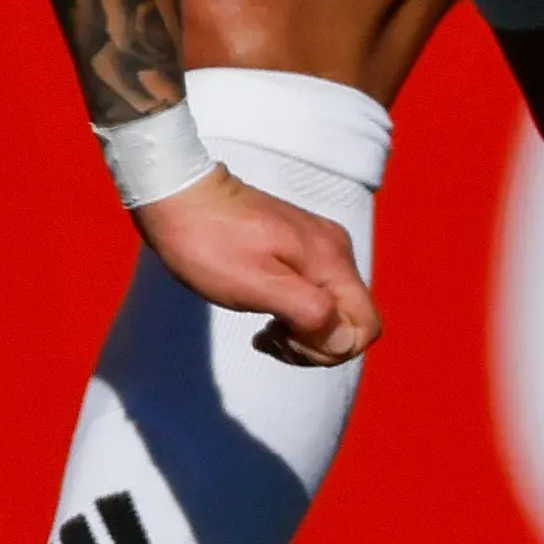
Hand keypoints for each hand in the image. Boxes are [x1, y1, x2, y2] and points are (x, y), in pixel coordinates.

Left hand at [138, 169, 378, 370]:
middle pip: (352, 321)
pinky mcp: (298, 246)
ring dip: (304, 333)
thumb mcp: (256, 284)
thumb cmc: (210, 244)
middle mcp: (335, 250)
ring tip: (265, 331)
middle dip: (317, 343)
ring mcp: (318, 246)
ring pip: (334, 310)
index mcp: (331, 260)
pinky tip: (265, 317)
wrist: (177, 195)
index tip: (288, 339)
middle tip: (272, 339)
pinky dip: (295, 315)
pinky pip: (315, 294)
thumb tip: (342, 338)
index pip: (366, 326)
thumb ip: (309, 311)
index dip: (332, 348)